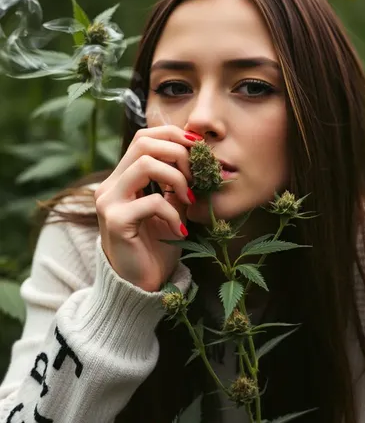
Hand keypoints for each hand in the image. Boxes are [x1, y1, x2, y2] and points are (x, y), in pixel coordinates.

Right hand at [95, 126, 198, 291]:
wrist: (141, 286)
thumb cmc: (156, 247)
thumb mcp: (170, 208)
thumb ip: (175, 184)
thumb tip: (198, 157)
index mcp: (121, 179)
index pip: (143, 138)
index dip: (173, 136)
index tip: (198, 150)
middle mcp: (110, 186)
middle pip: (143, 143)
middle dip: (178, 153)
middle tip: (196, 177)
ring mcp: (109, 202)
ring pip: (146, 164)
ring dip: (177, 178)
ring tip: (189, 199)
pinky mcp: (116, 221)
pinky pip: (153, 202)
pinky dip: (174, 213)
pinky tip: (180, 230)